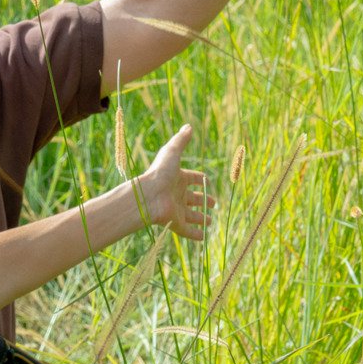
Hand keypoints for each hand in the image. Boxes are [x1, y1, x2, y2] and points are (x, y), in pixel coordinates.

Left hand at [136, 126, 213, 240]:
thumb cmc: (159, 173)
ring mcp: (176, 210)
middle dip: (203, 201)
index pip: (191, 179)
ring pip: (192, 216)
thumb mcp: (172, 152)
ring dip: (201, 219)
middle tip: (213, 203)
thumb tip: (189, 126)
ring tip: (210, 221)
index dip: (198, 179)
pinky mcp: (176, 223)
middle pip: (192, 198)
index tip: (206, 180)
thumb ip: (181, 140)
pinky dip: (196, 235)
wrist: (148, 195)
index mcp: (177, 179)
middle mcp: (177, 195)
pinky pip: (188, 231)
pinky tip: (203, 237)